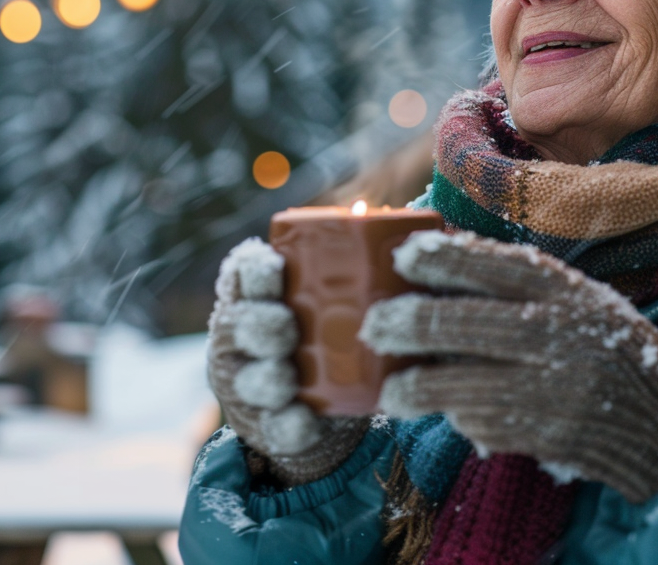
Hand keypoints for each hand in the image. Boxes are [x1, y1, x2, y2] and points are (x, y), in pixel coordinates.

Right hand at [207, 238, 367, 485]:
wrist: (338, 402)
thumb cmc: (341, 329)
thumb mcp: (351, 298)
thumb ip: (371, 268)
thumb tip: (420, 231)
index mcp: (261, 292)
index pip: (245, 270)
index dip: (255, 270)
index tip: (278, 268)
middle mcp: (243, 333)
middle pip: (236, 324)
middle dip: (258, 325)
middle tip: (286, 328)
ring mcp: (247, 380)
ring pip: (244, 378)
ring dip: (265, 377)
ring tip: (286, 379)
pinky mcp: (262, 425)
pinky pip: (270, 427)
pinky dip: (287, 424)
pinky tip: (302, 422)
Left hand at [359, 230, 657, 502]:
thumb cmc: (608, 350)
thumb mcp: (578, 301)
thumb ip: (521, 286)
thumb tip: (435, 263)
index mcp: (566, 289)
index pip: (494, 262)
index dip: (442, 257)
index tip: (401, 255)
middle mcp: (562, 330)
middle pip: (464, 322)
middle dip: (407, 323)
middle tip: (372, 327)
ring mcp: (558, 384)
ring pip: (464, 382)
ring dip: (418, 387)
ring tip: (392, 392)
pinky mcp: (554, 432)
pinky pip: (489, 423)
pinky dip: (463, 419)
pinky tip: (450, 413)